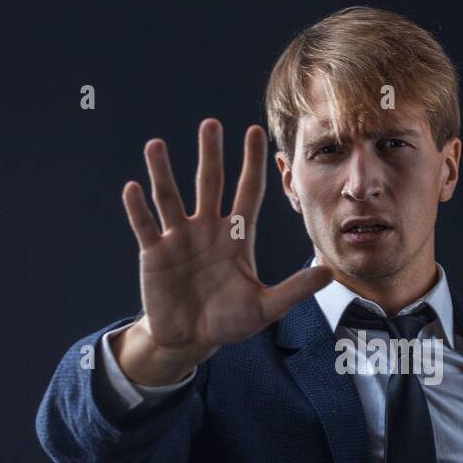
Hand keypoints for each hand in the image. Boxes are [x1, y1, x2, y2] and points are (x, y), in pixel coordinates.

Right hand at [119, 119, 333, 377]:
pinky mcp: (154, 254)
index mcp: (236, 237)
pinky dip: (138, 209)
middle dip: (211, 155)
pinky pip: (145, 226)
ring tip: (156, 145)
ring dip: (163, 172)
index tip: (255, 132)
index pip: (247, 192)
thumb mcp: (265, 308)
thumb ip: (294, 290)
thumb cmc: (229, 320)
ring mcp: (179, 239)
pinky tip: (133, 188)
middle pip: (210, 185)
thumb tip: (329, 273)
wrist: (192, 339)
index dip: (252, 164)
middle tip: (211, 124)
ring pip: (170, 198)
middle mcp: (208, 230)